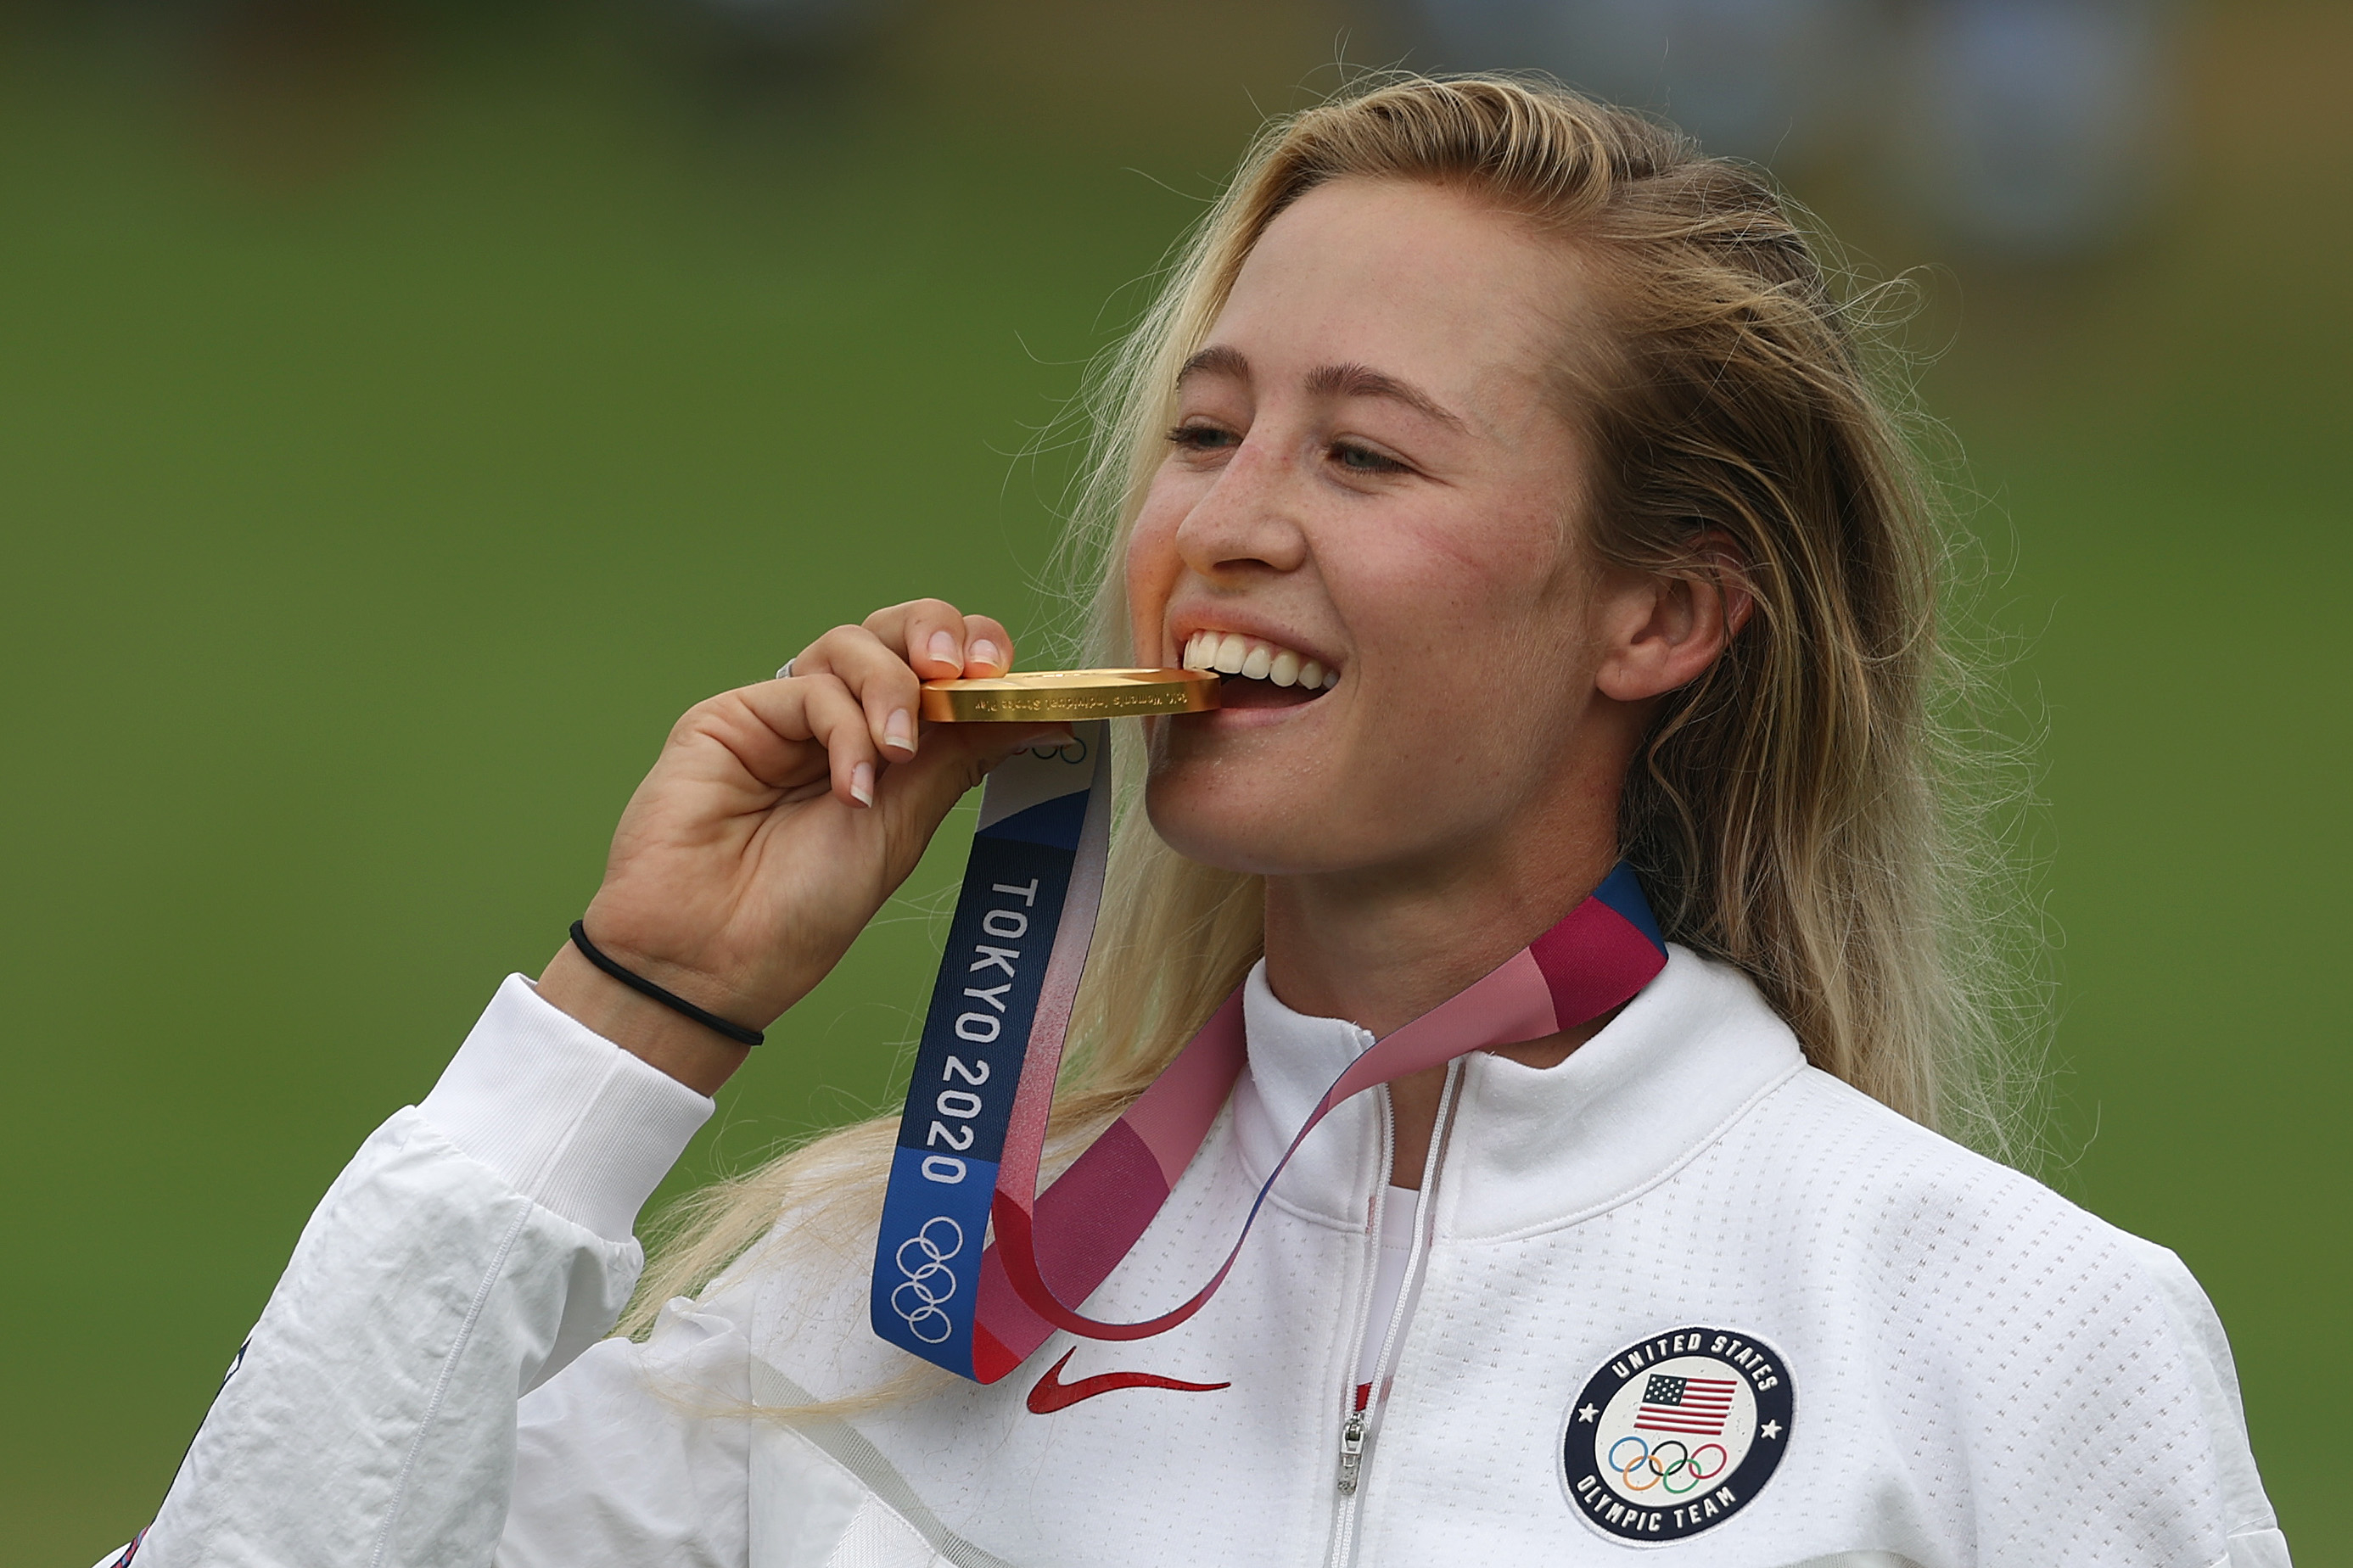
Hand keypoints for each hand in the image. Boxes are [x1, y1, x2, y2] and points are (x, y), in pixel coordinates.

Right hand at [537, 599, 1064, 1092]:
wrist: (714, 961)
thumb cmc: (802, 913)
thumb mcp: (903, 830)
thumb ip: (959, 761)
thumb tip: (1039, 717)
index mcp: (886, 749)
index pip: (938, 672)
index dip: (975, 656)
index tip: (1007, 679)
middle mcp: (835, 721)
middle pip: (896, 631)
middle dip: (940, 633)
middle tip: (962, 672)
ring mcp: (783, 716)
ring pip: (852, 643)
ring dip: (893, 688)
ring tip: (899, 753)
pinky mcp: (731, 716)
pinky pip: (807, 686)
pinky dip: (844, 728)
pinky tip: (850, 785)